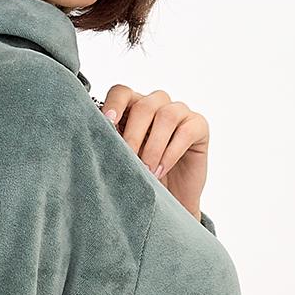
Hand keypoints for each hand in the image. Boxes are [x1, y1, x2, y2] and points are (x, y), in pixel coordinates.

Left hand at [97, 85, 208, 220]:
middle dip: (133, 135)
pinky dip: (171, 152)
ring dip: (153, 146)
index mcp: (133, 107)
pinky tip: (161, 170)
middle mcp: (157, 104)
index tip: (107, 122)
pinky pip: (186, 131)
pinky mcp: (198, 126)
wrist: (170, 201)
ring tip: (147, 171)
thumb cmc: (144, 178)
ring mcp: (180, 112)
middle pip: (144, 105)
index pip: (122, 92)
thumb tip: (96, 137)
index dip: (114, 104)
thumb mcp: (123, 160)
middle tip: (128, 160)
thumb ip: (114, 143)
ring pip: (166, 115)